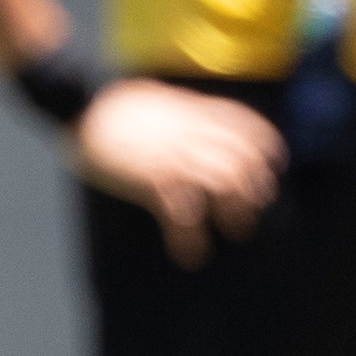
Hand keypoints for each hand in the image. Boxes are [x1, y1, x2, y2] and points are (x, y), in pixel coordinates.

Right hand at [71, 79, 284, 266]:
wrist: (82, 107)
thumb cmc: (111, 105)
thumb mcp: (157, 99)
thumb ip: (180, 113)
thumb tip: (188, 123)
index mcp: (193, 111)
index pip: (244, 123)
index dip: (265, 144)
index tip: (273, 162)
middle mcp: (192, 133)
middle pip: (242, 160)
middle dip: (255, 188)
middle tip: (252, 210)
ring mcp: (176, 157)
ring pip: (225, 186)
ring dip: (235, 212)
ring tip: (234, 232)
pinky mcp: (155, 180)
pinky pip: (184, 216)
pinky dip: (191, 240)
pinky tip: (190, 255)